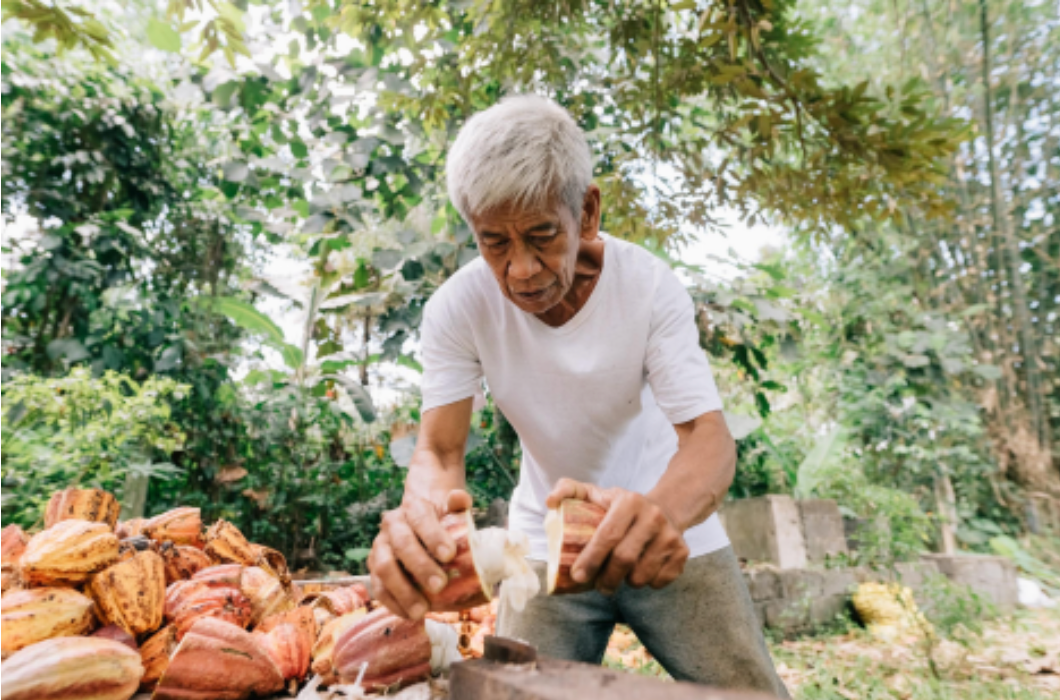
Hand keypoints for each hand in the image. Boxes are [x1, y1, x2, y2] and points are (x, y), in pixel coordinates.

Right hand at [368, 489, 472, 619]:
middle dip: (421, 567)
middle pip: (402, 544)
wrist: (419, 520)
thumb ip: (458, 503)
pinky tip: (408, 614)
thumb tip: (460, 498)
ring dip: (402, 591)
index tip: (449, 555)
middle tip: (440, 586)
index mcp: (413, 507)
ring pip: (384, 568)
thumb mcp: (451, 509)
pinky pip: (378, 587)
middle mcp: (392, 524)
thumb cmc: (441, 520)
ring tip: (421, 610)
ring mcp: (380, 546)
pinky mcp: (375, 568)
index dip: (433, 536)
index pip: (420, 518)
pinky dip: (392, 603)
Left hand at [546, 479, 688, 594]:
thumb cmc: (621, 507)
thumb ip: (569, 490)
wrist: (667, 508)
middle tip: (597, 587)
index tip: (577, 576)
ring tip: (619, 576)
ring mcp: (671, 535)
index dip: (590, 558)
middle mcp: (653, 516)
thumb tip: (550, 501)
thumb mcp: (596, 493)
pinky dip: (647, 584)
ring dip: (626, 583)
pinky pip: (659, 581)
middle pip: (624, 559)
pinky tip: (641, 572)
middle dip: (605, 579)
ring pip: (641, 575)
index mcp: (630, 501)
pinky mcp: (683, 552)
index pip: (608, 535)